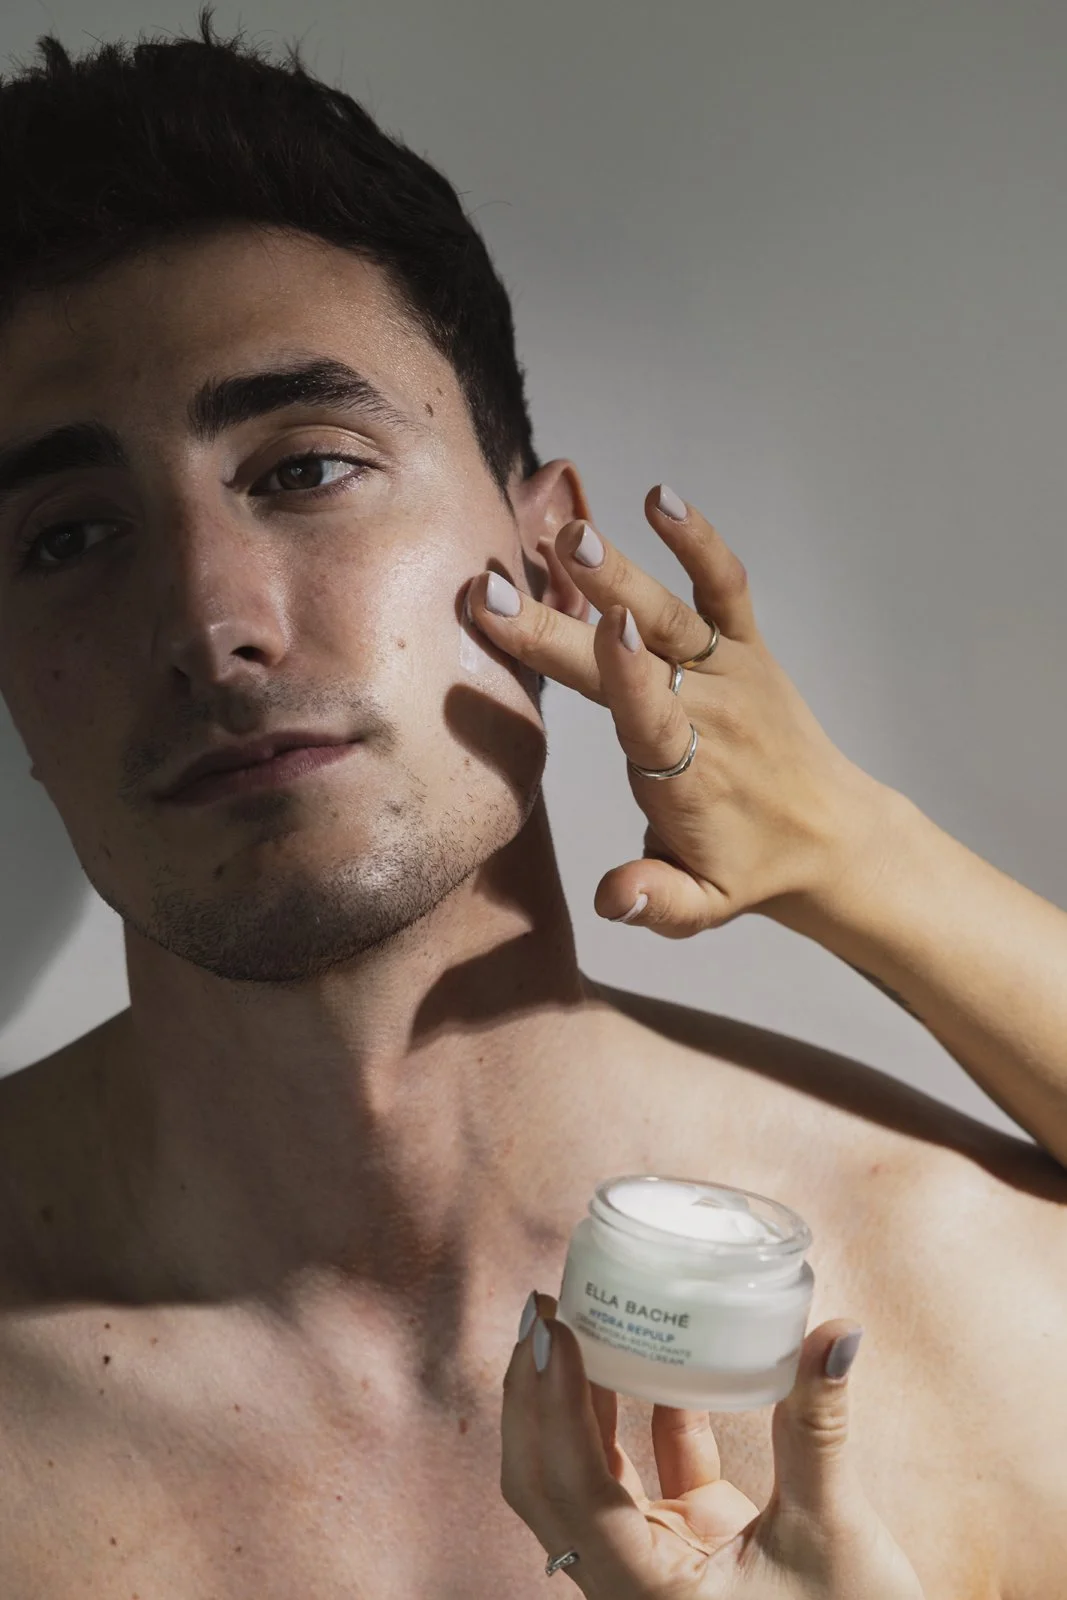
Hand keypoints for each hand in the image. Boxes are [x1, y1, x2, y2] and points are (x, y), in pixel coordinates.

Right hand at [465, 486, 894, 936]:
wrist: (830, 835)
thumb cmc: (744, 868)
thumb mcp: (700, 908)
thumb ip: (656, 902)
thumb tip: (612, 900)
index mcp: (686, 777)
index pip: (654, 720)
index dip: (630, 678)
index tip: (603, 634)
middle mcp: (708, 715)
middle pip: (633, 663)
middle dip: (564, 628)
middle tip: (499, 591)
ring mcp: (730, 674)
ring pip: (671, 615)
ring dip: (619, 574)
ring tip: (572, 535)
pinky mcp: (746, 648)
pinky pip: (725, 587)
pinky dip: (698, 541)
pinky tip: (660, 498)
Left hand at [500, 1291, 925, 1599]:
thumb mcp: (832, 1534)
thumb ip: (818, 1430)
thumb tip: (839, 1331)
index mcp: (647, 1594)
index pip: (572, 1491)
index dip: (553, 1407)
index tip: (556, 1330)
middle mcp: (633, 1582)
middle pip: (549, 1482)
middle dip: (536, 1395)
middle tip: (546, 1311)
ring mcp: (656, 1561)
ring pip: (586, 1474)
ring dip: (576, 1399)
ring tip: (580, 1318)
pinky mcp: (688, 1544)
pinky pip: (647, 1471)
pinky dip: (644, 1415)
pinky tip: (657, 1355)